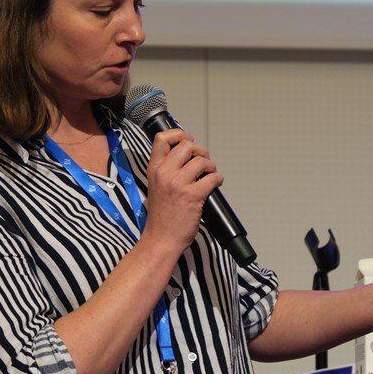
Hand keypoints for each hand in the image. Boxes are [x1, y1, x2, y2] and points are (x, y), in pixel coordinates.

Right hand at [141, 129, 222, 255]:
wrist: (161, 239)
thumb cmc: (161, 216)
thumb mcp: (156, 186)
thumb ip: (167, 169)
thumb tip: (187, 155)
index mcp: (154, 169)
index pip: (162, 138)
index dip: (179, 134)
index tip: (187, 140)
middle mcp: (165, 173)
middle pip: (187, 145)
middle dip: (200, 151)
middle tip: (203, 162)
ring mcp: (179, 184)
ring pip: (202, 160)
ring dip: (211, 167)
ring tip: (209, 175)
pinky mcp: (193, 195)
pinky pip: (213, 177)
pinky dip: (218, 179)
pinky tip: (215, 184)